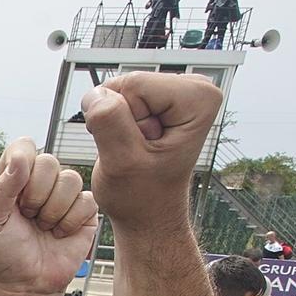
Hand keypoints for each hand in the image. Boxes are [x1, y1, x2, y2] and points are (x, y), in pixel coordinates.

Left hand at [0, 138, 96, 295]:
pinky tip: (59, 235)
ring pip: (70, 179)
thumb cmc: (2, 255)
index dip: (23, 160)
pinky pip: (86, 200)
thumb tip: (22, 157)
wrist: (24, 286)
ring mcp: (64, 196)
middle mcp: (40, 183)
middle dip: (35, 194)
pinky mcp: (84, 212)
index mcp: (14, 179)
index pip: (23, 146)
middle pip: (49, 161)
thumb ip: (2, 188)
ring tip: (42, 228)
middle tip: (27, 217)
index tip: (15, 187)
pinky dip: (69, 222)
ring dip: (53, 211)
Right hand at [81, 72, 223, 231]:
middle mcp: (196, 87)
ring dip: (118, 123)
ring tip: (136, 149)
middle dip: (121, 119)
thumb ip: (109, 123)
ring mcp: (178, 91)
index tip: (138, 147)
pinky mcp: (161, 98)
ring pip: (120, 90)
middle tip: (136, 150)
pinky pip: (119, 96)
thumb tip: (96, 94)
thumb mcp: (121, 163)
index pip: (134, 85)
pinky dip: (117, 122)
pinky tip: (133, 143)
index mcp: (199, 98)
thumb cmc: (141, 195)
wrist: (147, 212)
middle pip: (129, 83)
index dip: (123, 119)